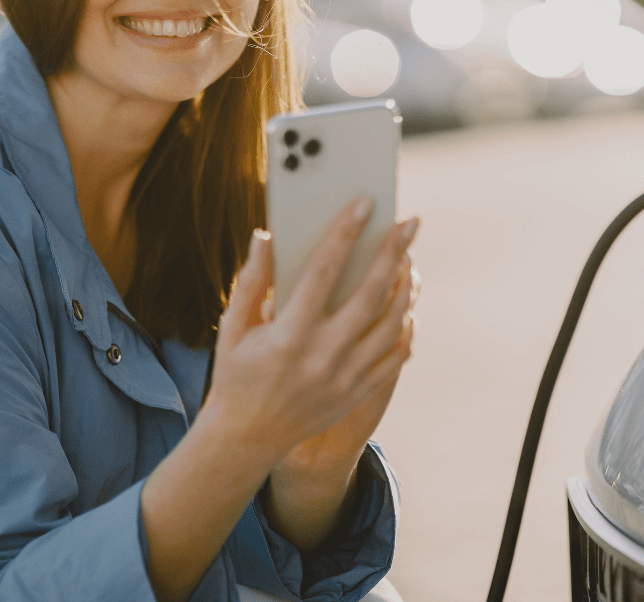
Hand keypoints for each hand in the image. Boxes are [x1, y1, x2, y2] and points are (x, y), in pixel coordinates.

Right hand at [201, 197, 418, 475]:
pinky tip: (406, 304)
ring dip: (407, 287)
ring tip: (409, 260)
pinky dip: (405, 326)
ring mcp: (346, 378)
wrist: (246, 439)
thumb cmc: (237, 373)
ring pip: (393, 323)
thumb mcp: (234, 326)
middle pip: (372, 294)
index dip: (346, 233)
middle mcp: (323, 357)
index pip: (324, 271)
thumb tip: (265, 234)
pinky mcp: (359, 393)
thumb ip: (252, 279)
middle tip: (409, 223)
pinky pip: (396, 355)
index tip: (364, 204)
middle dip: (394, 252)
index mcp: (289, 335)